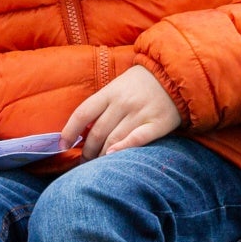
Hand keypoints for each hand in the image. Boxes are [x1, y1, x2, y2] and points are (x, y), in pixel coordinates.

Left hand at [62, 65, 181, 156]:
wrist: (176, 74)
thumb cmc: (143, 83)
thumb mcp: (119, 85)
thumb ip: (104, 104)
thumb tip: (84, 129)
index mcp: (111, 92)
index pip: (83, 113)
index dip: (69, 131)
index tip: (63, 145)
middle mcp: (123, 102)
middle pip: (97, 132)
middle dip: (87, 151)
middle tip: (84, 162)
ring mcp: (140, 113)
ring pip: (114, 139)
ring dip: (101, 156)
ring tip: (96, 167)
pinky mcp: (157, 123)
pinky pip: (137, 138)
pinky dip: (123, 148)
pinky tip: (113, 156)